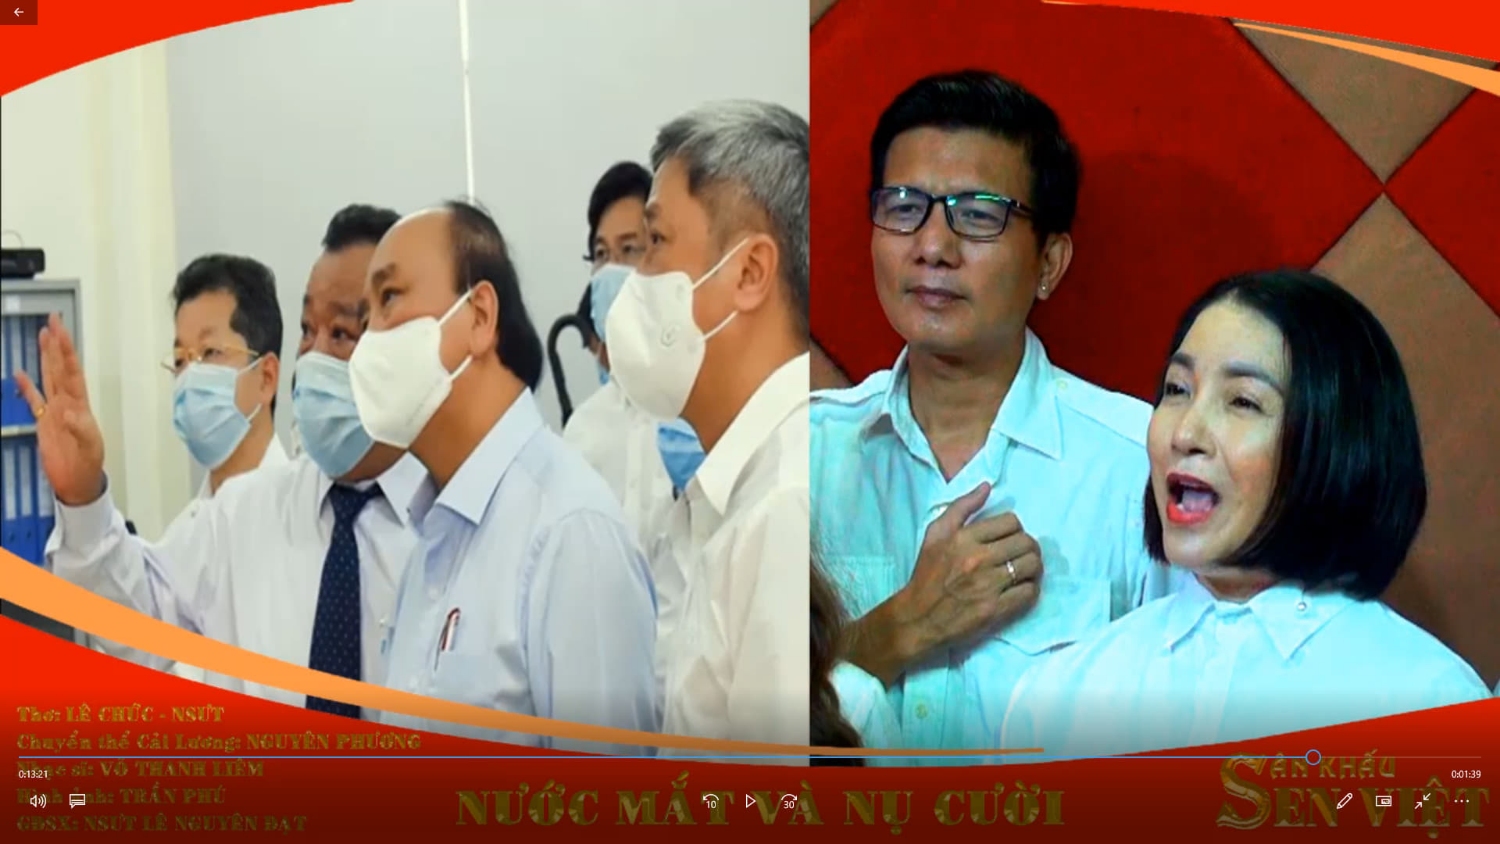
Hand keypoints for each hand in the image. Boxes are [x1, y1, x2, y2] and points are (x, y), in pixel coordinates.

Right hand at [14, 314, 106, 506]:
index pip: (72, 371)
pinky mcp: (43, 422)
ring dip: (45, 357)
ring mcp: (55, 410)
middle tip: (53, 321)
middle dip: (57, 344)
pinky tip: (19, 372)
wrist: (78, 481)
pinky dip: (26, 386)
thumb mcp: (88, 447)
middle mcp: (67, 402)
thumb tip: (69, 413)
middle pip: (60, 367)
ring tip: (42, 335)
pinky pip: (33, 399)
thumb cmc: (88, 464)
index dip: (66, 351)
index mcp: (79, 404)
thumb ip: (80, 429)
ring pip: (49, 376)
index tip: (61, 331)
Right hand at [843, 482, 1042, 685]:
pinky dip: (1030, 589)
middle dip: (1029, 547)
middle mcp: (978, 559)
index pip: (1011, 522)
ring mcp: (989, 585)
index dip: (1015, 529)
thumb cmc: (927, 574)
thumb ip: (961, 507)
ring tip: (1024, 572)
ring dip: (1034, 568)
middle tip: (1021, 555)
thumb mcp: (935, 534)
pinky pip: (1029, 593)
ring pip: (1032, 566)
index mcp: (964, 538)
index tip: (1009, 539)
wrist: (918, 618)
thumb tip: (987, 487)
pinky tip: (1020, 590)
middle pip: (1027, 543)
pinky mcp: (996, 610)